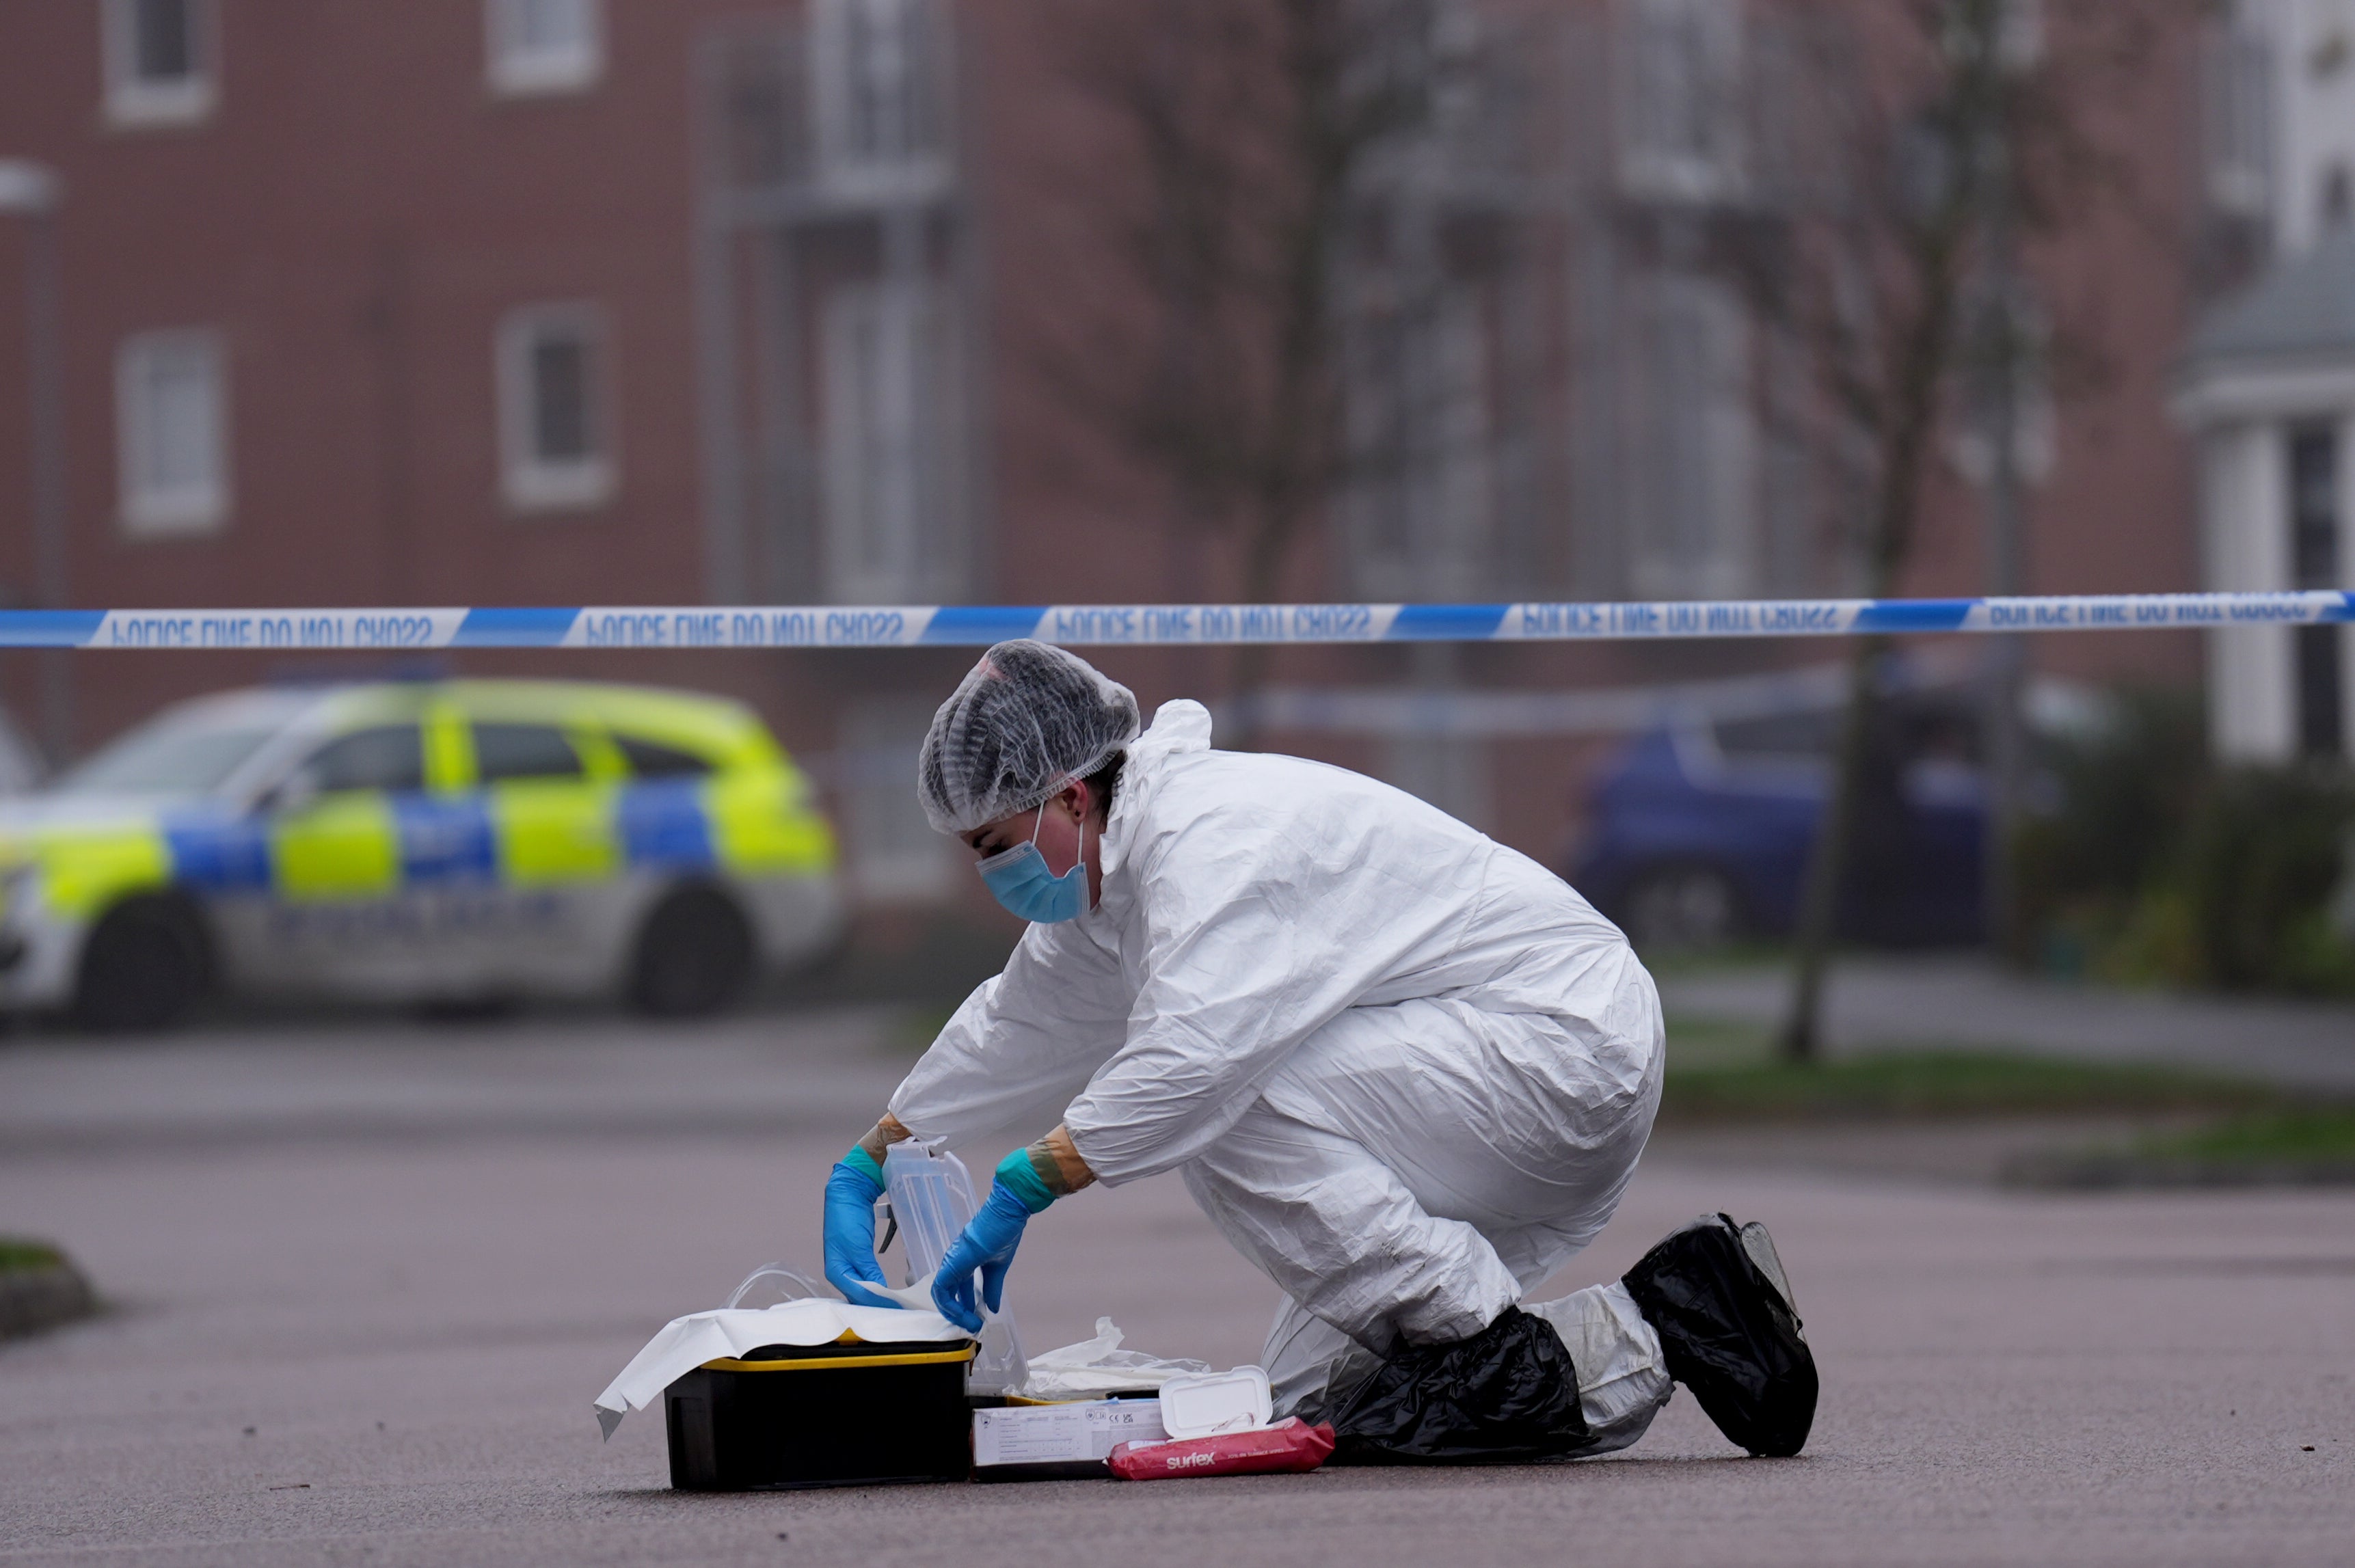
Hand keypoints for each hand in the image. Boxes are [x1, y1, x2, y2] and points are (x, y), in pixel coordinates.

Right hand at [823, 1162, 899, 1308]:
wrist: (848, 1193)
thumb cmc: (848, 1218)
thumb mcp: (859, 1247)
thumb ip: (869, 1271)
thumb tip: (880, 1294)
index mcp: (836, 1272)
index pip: (859, 1295)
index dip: (878, 1302)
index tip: (898, 1307)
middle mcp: (840, 1273)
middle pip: (860, 1296)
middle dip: (879, 1302)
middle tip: (901, 1307)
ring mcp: (849, 1266)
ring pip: (865, 1289)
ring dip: (880, 1295)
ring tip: (899, 1302)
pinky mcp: (858, 1259)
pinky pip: (868, 1279)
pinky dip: (878, 1285)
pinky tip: (890, 1290)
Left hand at [931, 1183, 1033, 1332]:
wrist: (1006, 1215)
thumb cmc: (1003, 1233)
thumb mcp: (998, 1267)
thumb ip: (992, 1288)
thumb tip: (992, 1308)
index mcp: (963, 1261)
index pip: (957, 1288)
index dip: (965, 1305)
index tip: (976, 1317)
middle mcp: (953, 1262)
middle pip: (947, 1294)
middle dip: (958, 1313)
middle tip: (972, 1325)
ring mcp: (951, 1263)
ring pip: (941, 1295)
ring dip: (954, 1313)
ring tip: (970, 1324)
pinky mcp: (952, 1265)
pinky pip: (942, 1291)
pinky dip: (951, 1307)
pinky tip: (965, 1315)